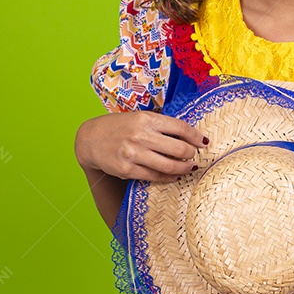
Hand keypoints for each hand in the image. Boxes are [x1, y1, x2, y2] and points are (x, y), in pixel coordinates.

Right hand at [75, 111, 208, 182]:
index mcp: (146, 119)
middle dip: (191, 154)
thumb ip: (160, 124)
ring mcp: (133, 154)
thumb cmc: (119, 127)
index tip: (204, 142)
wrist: (90, 139)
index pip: (180, 128)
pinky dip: (169, 177)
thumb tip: (188, 134)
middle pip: (179, 149)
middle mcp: (141, 135)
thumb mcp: (139, 117)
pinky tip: (175, 176)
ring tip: (189, 167)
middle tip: (194, 156)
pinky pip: (155, 176)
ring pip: (169, 165)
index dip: (195, 136)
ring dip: (184, 168)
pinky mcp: (127, 169)